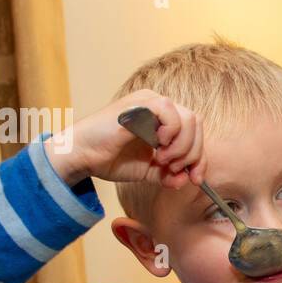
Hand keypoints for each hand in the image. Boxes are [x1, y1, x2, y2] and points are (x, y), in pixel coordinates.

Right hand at [44, 90, 205, 190]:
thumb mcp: (147, 170)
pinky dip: (172, 131)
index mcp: (162, 119)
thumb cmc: (110, 158)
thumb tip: (187, 180)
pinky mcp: (139, 103)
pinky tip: (158, 145)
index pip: (195, 133)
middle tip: (175, 170)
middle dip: (193, 154)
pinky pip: (169, 110)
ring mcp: (149, 102)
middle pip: (196, 125)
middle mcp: (158, 106)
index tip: (195, 178)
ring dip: (182, 146)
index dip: (199, 157)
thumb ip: (168, 174)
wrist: (82, 156)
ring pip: (188, 119)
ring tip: (161, 160)